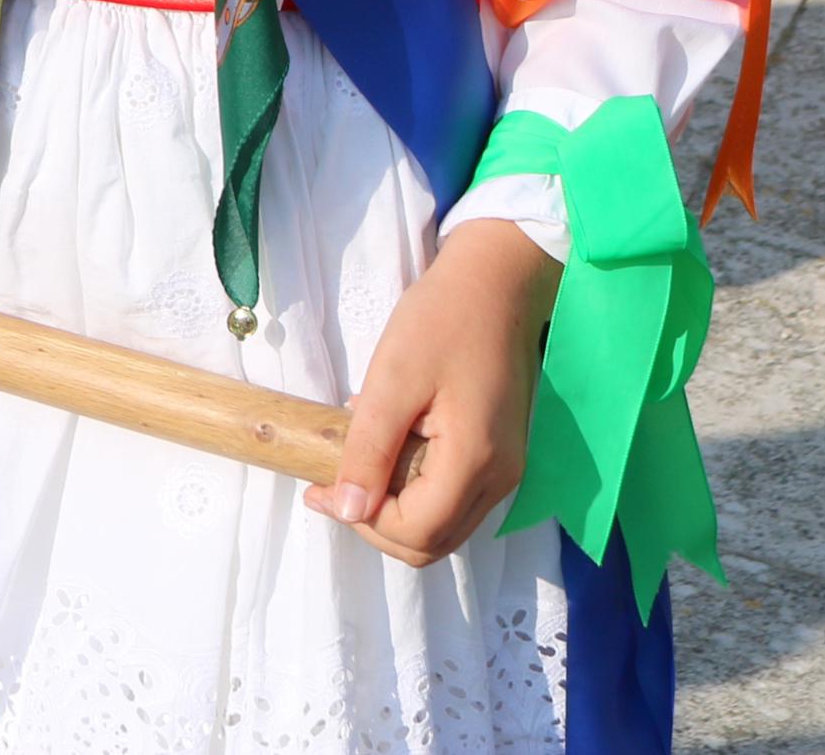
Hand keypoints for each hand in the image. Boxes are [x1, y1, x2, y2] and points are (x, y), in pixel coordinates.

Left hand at [307, 218, 557, 566]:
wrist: (497, 283)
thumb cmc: (442, 319)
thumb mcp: (392, 378)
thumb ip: (369, 449)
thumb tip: (346, 511)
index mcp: (476, 461)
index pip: (416, 531)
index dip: (362, 522)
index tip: (318, 487)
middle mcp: (501, 480)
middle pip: (433, 542)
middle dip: (375, 525)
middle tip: (331, 483)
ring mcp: (506, 470)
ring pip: (444, 527)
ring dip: (395, 512)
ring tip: (355, 465)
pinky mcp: (501, 456)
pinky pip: (454, 498)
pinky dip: (415, 492)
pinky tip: (387, 450)